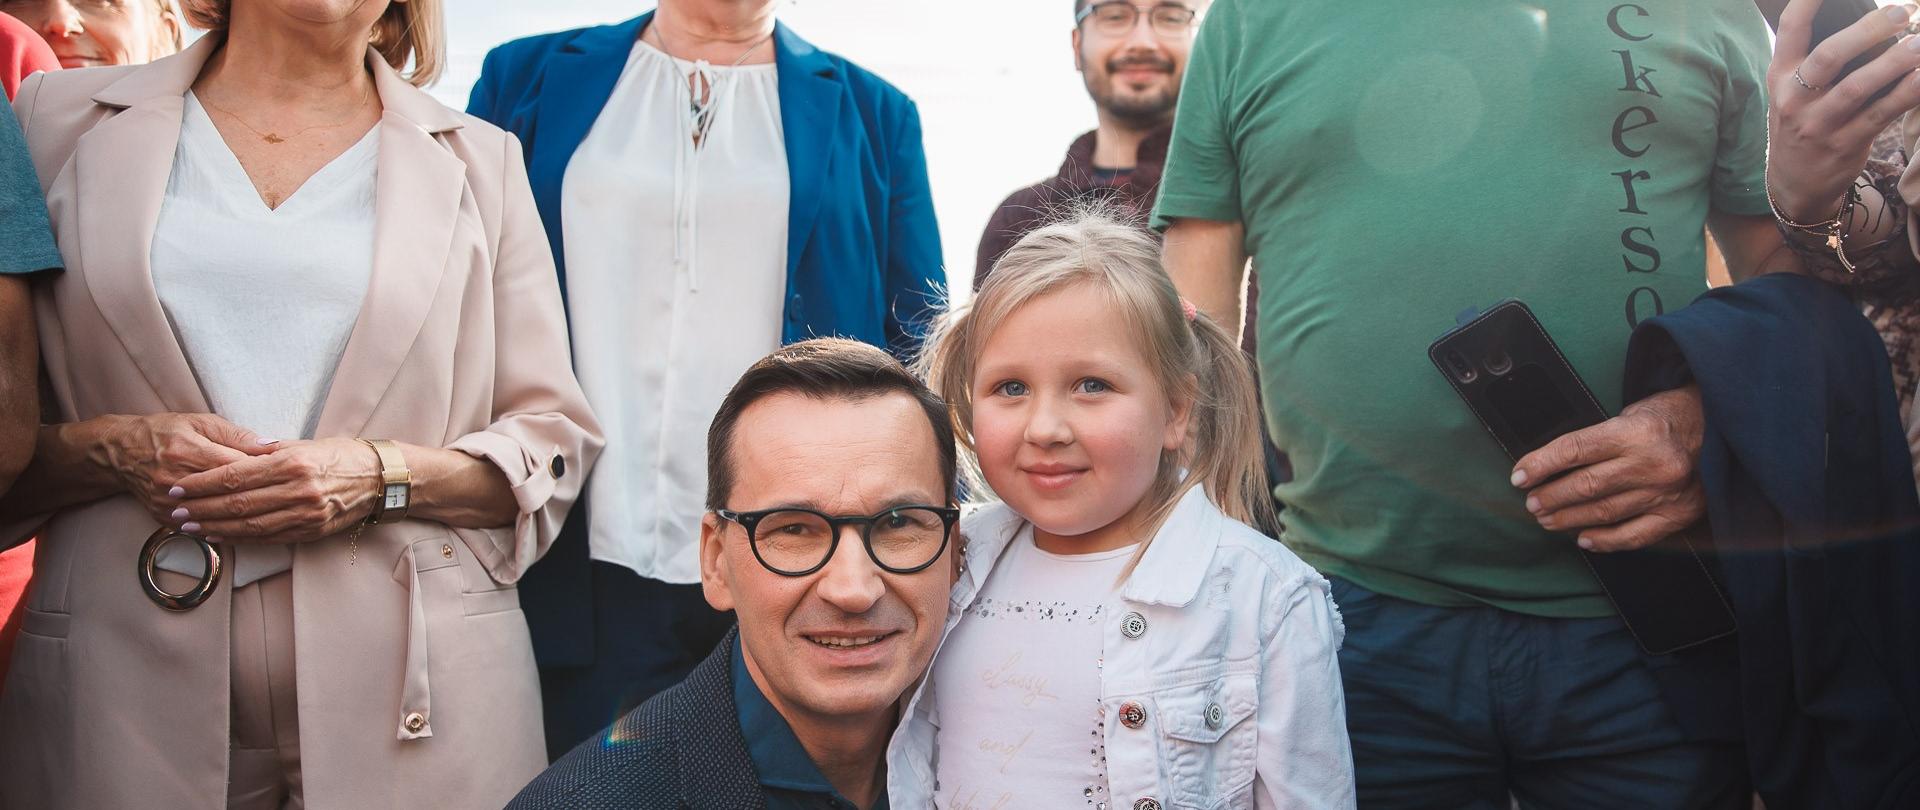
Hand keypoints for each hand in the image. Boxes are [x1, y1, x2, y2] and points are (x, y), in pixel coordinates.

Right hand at [96, 413, 274, 526]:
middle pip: (228, 495)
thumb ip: (236, 436)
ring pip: (216, 515)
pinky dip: (221, 525)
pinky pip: (200, 526)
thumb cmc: (164, 432)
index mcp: (188, 451)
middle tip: (284, 496)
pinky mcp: (164, 517)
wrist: (120, 452)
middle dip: (259, 495)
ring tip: (271, 513)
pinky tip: (243, 525)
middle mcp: (176, 480)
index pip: (236, 468)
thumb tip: (271, 447)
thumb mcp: (200, 423)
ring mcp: (168, 502)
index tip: (286, 474)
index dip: (264, 472)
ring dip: (244, 516)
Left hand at [169, 438, 381, 542]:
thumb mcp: (305, 444)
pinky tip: (219, 536)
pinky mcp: (310, 531)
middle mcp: (298, 490)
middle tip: (174, 510)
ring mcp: (305, 514)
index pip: (235, 476)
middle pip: (237, 503)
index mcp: (292, 463)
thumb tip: (233, 454)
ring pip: (248, 525)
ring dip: (214, 528)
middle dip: (200, 508)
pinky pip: (267, 538)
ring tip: (190, 527)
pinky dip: (239, 538)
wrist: (382, 479)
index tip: (178, 487)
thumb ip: (268, 451)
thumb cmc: (342, 456)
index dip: (201, 484)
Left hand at [1510, 386, 1706, 552]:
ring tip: (1548, 519)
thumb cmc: (1663, 420)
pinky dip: (1605, 541)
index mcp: (1635, 432)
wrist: (1717, 429)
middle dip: (1552, 496)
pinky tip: (1583, 539)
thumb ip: (1594, 440)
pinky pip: (1634, 535)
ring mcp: (1666, 492)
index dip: (1541, 464)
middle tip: (1532, 502)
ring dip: (1569, 519)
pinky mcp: (1678, 514)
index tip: (1520, 475)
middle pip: (1587, 485)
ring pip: (1605, 512)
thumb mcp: (1628, 415)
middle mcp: (1651, 463)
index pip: (1575, 449)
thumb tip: (1547, 466)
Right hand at [1767, 0, 1919, 222]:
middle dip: (1868, 30)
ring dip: (1895, 62)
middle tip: (1902, 12)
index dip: (1809, 1)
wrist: (1793, 184)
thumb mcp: (1792, 92)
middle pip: (1829, 56)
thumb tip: (1868, 24)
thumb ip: (1816, 61)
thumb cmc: (1801, 124)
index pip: (1791, 29)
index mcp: (1780, 76)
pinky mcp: (1845, 144)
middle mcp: (1794, 99)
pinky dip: (1907, 93)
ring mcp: (1819, 124)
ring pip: (1858, 87)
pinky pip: (1882, 114)